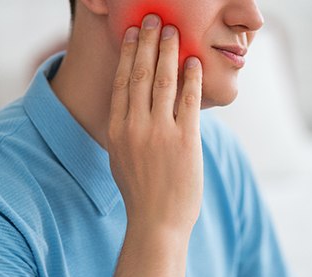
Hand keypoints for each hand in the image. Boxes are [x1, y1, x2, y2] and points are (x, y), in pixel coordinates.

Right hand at [107, 14, 203, 235]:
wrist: (156, 222)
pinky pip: (188, 101)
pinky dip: (192, 79)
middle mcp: (135, 127)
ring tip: (173, 32)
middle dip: (147, 43)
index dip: (128, 55)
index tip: (132, 34)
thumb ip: (124, 131)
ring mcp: (159, 133)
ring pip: (163, 82)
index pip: (122, 83)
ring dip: (169, 52)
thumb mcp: (121, 159)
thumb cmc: (140, 192)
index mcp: (117, 131)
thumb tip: (131, 107)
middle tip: (153, 19)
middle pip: (141, 75)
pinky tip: (194, 62)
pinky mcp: (184, 142)